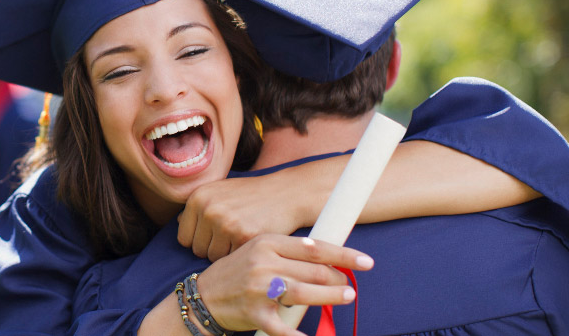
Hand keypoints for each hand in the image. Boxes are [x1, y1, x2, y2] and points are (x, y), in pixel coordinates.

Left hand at [178, 165, 333, 260]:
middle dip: (212, 248)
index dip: (199, 240)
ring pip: (213, 257)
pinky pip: (231, 259)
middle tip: (231, 237)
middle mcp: (207, 209)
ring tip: (240, 238)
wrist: (286, 193)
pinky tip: (250, 240)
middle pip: (196, 250)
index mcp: (197, 197)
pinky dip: (240, 255)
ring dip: (226, 253)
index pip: (183, 237)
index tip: (215, 236)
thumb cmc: (251, 195)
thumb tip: (177, 222)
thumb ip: (198, 207)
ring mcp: (225, 223)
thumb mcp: (220, 191)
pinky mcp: (243, 236)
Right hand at [195, 234, 372, 334]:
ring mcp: (259, 289)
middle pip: (313, 271)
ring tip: (346, 296)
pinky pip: (283, 327)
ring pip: (305, 293)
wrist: (203, 297)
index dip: (343, 255)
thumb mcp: (258, 251)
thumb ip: (289, 252)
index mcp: (266, 243)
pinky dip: (298, 334)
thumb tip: (328, 256)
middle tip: (349, 284)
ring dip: (331, 296)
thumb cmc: (237, 272)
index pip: (313, 248)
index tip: (365, 261)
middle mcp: (263, 263)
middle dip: (338, 279)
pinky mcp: (255, 314)